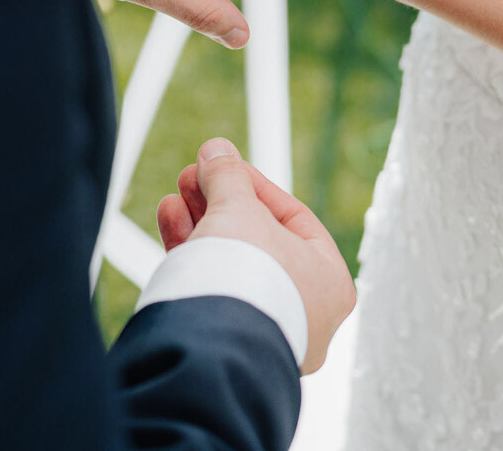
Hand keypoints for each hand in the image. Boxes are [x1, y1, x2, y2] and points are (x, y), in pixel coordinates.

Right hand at [157, 137, 355, 372]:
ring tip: (175, 197)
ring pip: (232, 265)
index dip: (253, 184)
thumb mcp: (237, 208)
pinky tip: (171, 219)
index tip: (224, 165)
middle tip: (193, 177)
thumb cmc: (245, 279)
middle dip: (220, 203)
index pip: (293, 218)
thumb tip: (217, 151)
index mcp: (331, 283)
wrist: (210, 350)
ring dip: (201, 223)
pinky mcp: (229, 344)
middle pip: (258, 240)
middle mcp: (306, 315)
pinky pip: (214, 290)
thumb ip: (228, 176)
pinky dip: (193, 254)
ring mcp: (267, 334)